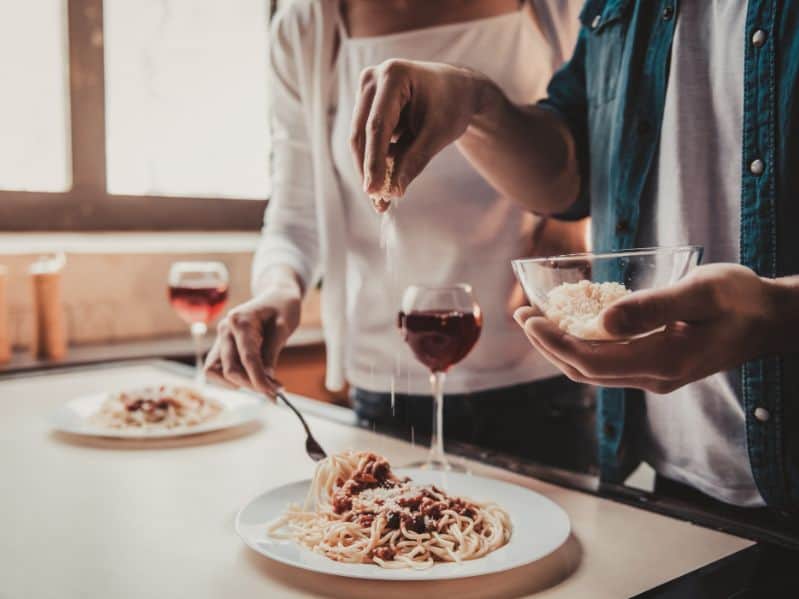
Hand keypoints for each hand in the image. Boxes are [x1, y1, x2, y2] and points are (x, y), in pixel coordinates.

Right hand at [204, 274, 301, 395]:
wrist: (276, 295)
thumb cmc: (282, 307)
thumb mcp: (283, 327)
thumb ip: (272, 353)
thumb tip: (266, 379)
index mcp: (239, 321)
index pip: (247, 358)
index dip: (259, 379)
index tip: (274, 393)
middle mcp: (225, 330)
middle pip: (229, 369)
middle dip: (251, 384)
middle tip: (275, 391)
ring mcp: (221, 338)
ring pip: (215, 372)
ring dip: (237, 383)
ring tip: (262, 383)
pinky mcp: (222, 346)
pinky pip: (217, 368)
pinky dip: (232, 378)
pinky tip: (252, 377)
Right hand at [350, 59, 487, 207]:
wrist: (455, 88)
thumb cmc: (452, 105)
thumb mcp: (439, 133)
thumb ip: (415, 160)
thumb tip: (394, 191)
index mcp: (393, 75)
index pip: (377, 126)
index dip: (374, 161)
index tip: (373, 190)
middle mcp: (372, 78)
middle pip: (361, 132)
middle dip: (368, 169)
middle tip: (376, 201)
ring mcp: (366, 90)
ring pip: (360, 138)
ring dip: (370, 169)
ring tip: (382, 200)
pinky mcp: (366, 105)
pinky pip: (366, 139)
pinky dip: (375, 161)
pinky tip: (384, 184)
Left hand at [514, 264, 780, 393]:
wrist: (772, 320)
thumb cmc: (740, 300)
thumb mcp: (700, 292)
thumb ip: (652, 307)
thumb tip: (602, 321)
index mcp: (665, 361)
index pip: (592, 360)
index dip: (554, 342)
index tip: (528, 318)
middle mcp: (655, 377)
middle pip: (586, 370)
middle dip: (548, 344)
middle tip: (521, 314)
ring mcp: (656, 377)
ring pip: (595, 370)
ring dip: (561, 347)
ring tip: (536, 319)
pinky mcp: (658, 367)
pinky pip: (609, 363)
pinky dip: (583, 346)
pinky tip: (571, 324)